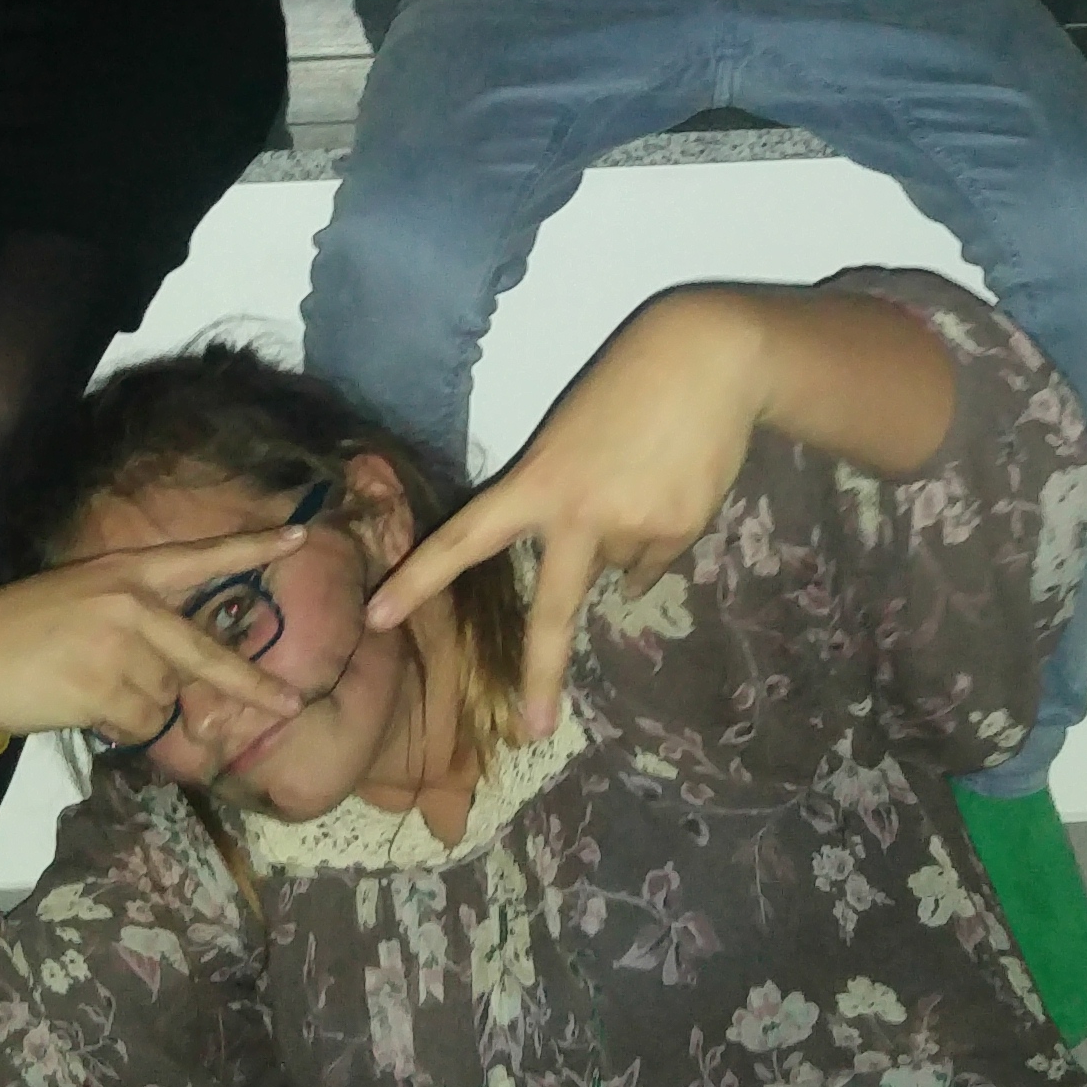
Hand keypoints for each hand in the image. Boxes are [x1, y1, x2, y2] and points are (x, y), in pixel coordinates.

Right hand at [0, 526, 313, 746]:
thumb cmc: (22, 633)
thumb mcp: (83, 601)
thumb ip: (137, 622)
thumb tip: (184, 675)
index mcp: (125, 571)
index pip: (199, 557)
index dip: (251, 549)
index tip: (300, 538)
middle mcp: (128, 603)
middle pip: (205, 653)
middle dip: (251, 685)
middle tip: (291, 705)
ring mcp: (116, 645)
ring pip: (166, 697)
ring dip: (139, 705)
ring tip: (87, 686)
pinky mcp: (101, 687)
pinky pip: (141, 723)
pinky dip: (121, 727)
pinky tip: (81, 705)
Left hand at [366, 291, 766, 741]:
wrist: (710, 357)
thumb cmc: (627, 388)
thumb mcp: (572, 438)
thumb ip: (569, 507)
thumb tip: (612, 582)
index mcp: (538, 482)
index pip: (465, 537)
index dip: (420, 579)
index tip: (377, 617)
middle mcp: (580, 514)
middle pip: (555, 611)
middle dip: (543, 674)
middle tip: (533, 729)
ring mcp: (634, 527)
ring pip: (616, 570)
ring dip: (621, 543)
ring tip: (642, 477)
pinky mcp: (680, 530)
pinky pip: (655, 562)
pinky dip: (658, 540)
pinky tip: (670, 492)